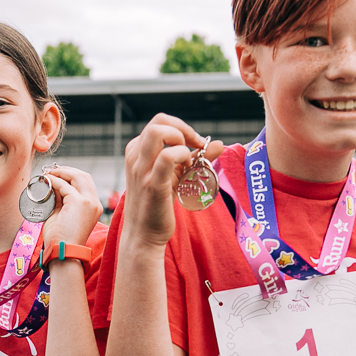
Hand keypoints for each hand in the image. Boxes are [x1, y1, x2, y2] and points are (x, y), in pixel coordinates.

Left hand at [37, 164, 103, 246]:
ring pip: (77, 176)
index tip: (57, 175)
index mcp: (93, 207)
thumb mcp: (62, 214)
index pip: (85, 184)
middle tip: (51, 170)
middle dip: (67, 170)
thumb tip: (53, 185)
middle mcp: (94, 203)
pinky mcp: (80, 202)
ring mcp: (89, 202)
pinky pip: (65, 185)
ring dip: (62, 172)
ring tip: (48, 173)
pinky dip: (55, 181)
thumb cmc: (60, 238)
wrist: (63, 252)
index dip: (71, 176)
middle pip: (84, 176)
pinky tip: (47, 181)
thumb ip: (60, 199)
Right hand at [119, 113, 222, 248]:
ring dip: (180, 140)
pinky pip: (167, 156)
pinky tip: (187, 169)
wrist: (144, 234)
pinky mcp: (152, 183)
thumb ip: (194, 158)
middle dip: (183, 129)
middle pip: (159, 121)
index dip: (182, 128)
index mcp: (137, 151)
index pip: (160, 122)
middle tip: (195, 148)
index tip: (196, 144)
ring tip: (187, 159)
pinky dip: (182, 156)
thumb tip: (219, 144)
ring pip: (158, 132)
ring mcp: (141, 169)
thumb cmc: (158, 205)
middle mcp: (136, 156)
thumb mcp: (176, 177)